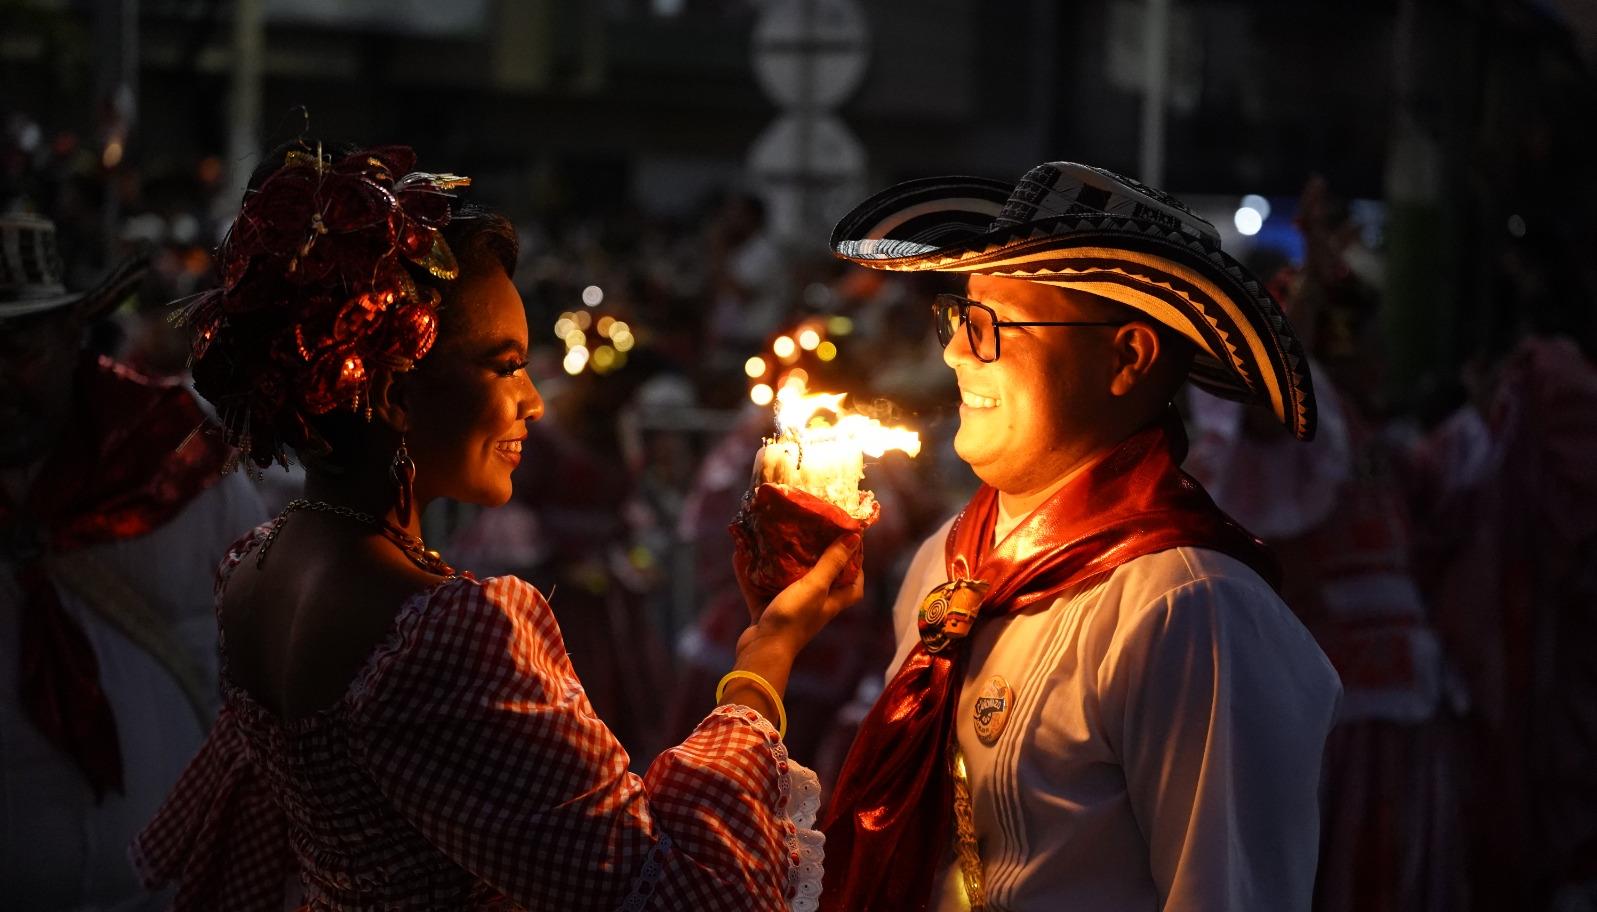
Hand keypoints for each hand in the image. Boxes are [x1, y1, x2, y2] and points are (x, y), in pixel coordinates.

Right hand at [735, 532, 863, 656]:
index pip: (853, 585)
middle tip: (807, 533)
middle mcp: (813, 606)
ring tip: (775, 539)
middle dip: (815, 557)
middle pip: (820, 579)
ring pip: (786, 582)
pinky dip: (750, 573)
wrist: (761, 651)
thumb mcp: (815, 586)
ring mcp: (789, 609)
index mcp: (831, 601)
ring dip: (780, 563)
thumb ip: (832, 563)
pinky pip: (759, 588)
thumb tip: (854, 537)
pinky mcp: (766, 612)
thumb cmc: (793, 619)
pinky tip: (740, 554)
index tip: (849, 543)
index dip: (855, 566)